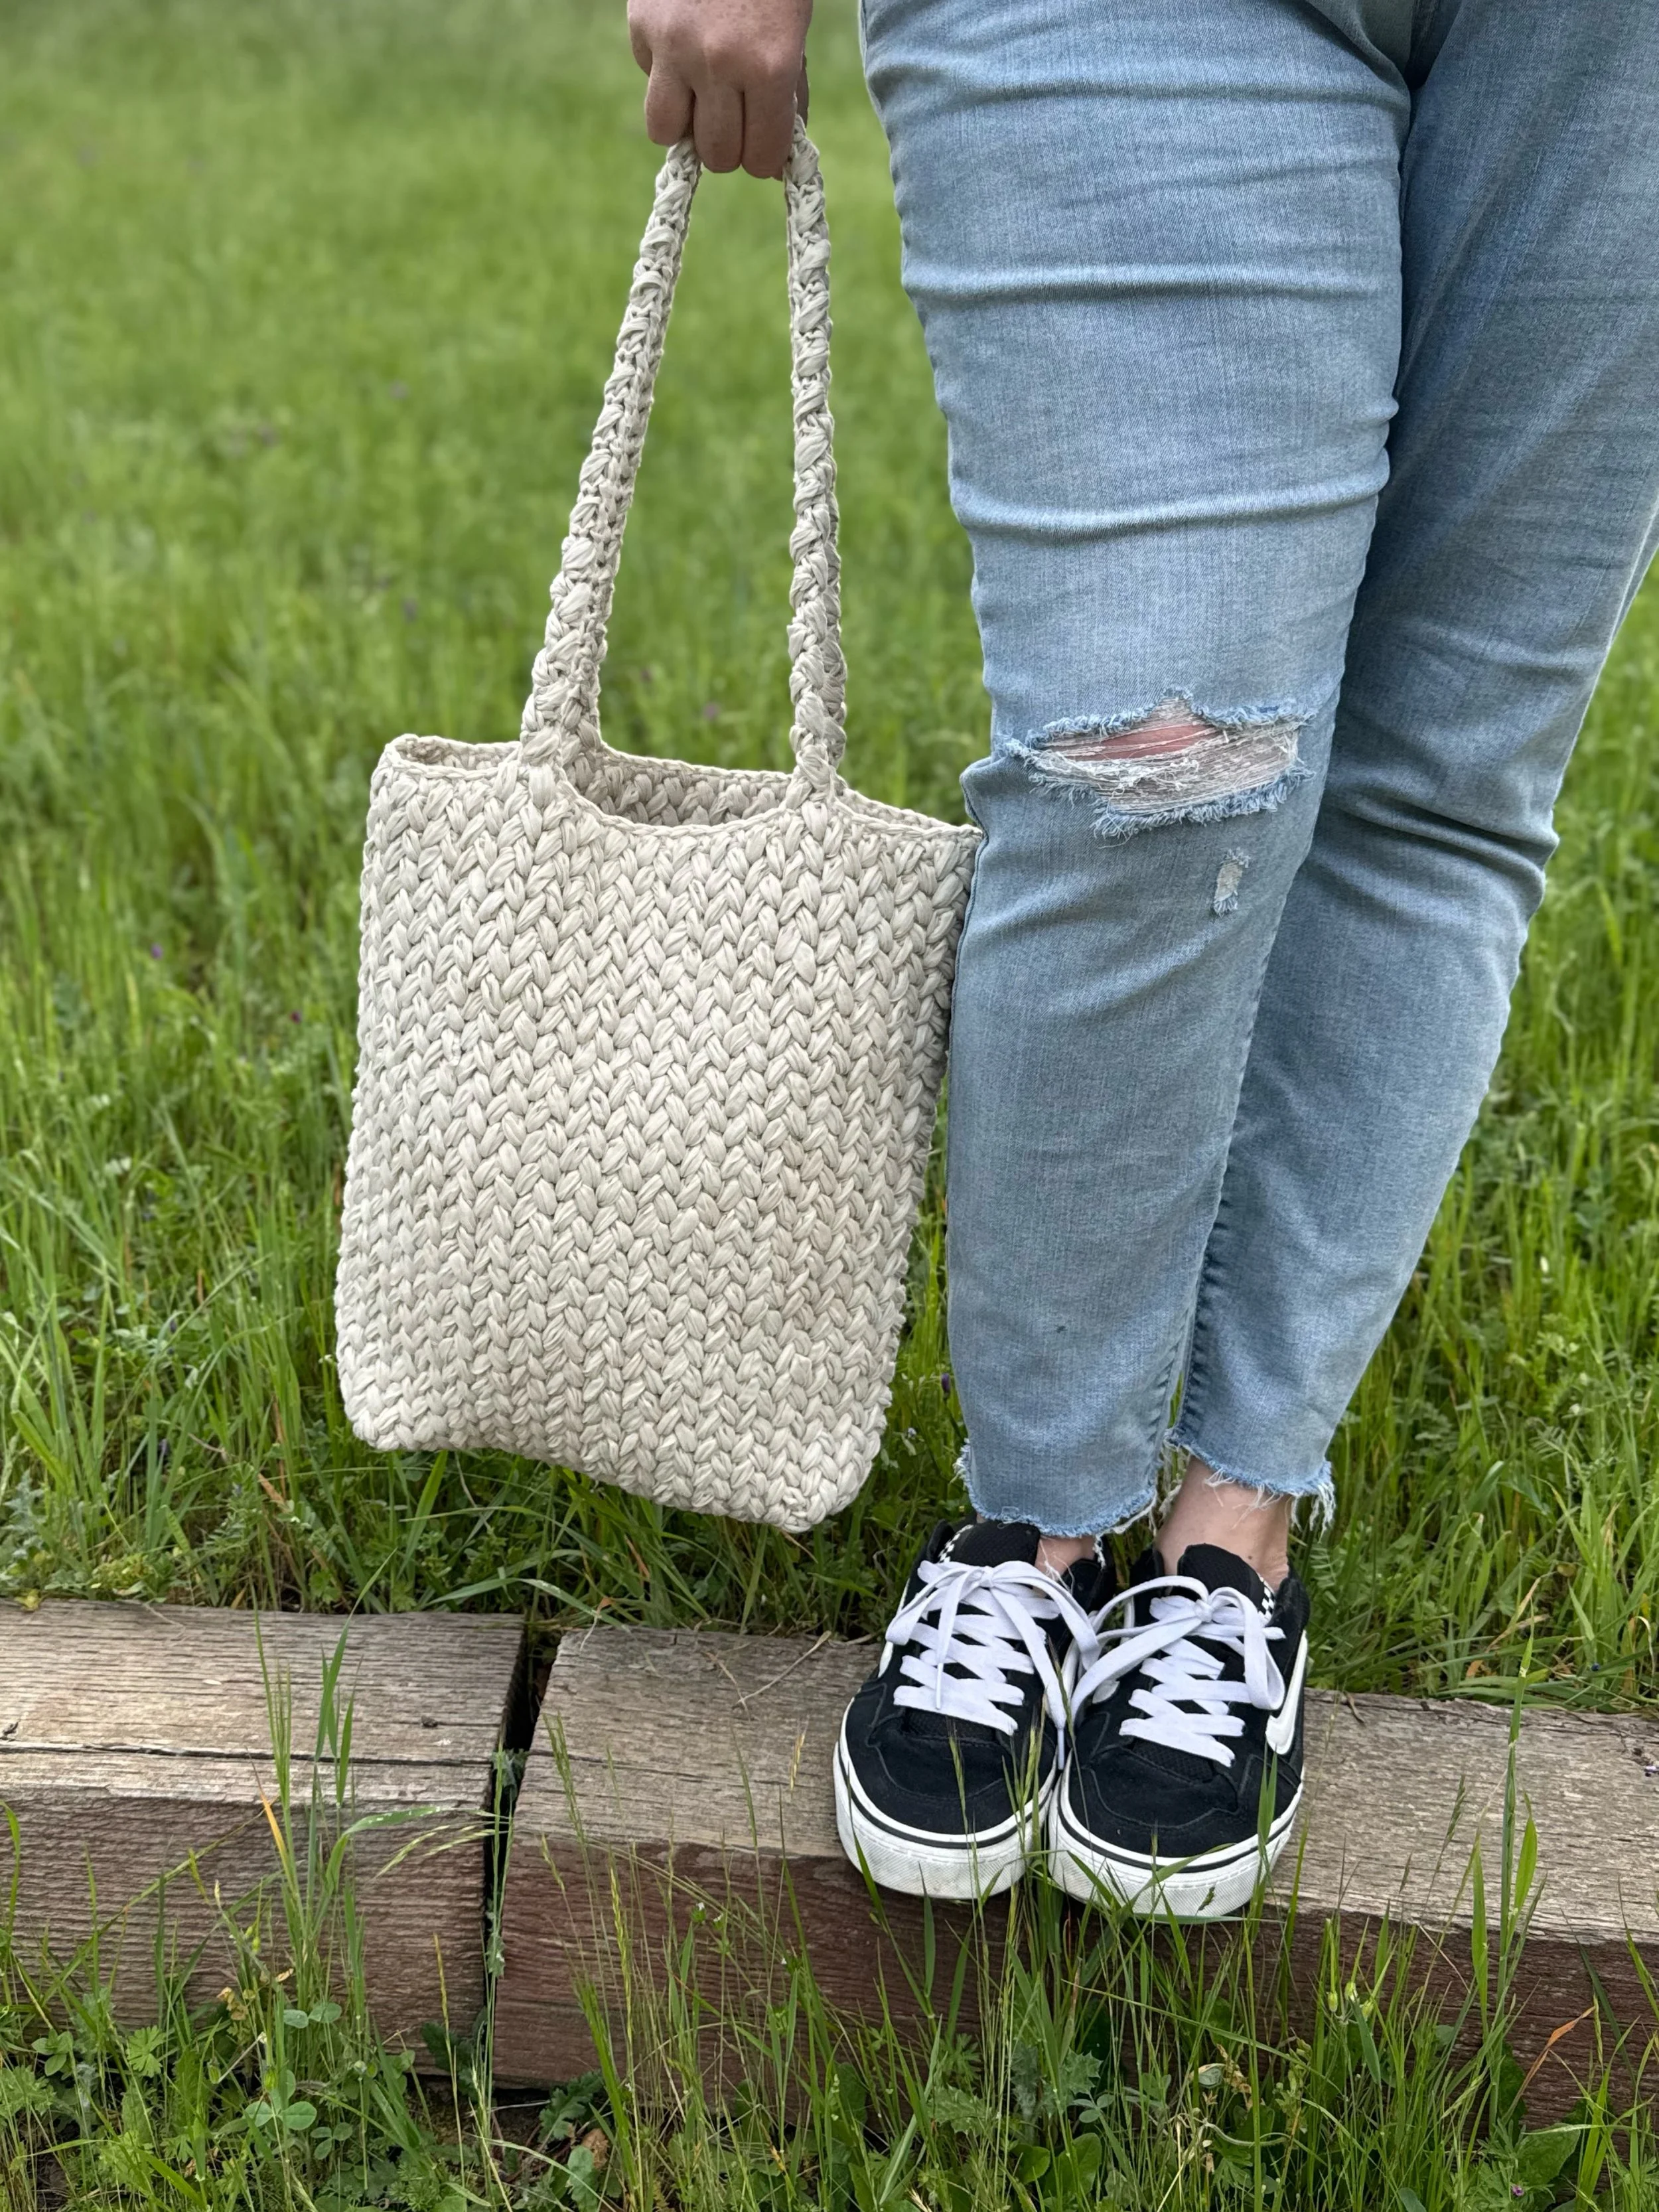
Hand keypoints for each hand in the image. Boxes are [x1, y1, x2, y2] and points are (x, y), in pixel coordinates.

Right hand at [627, 0, 811, 178]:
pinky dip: (664, 77)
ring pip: (666, 132)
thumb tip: (773, 165)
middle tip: (733, 119)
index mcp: (770, 67)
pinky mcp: (643, 28)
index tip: (762, 145)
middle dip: (728, 146)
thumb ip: (788, 96)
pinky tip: (683, 45)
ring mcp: (675, 46)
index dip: (764, 158)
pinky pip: (649, 83)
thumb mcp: (794, 34)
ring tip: (700, 99)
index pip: (762, 158)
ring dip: (685, 125)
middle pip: (717, 156)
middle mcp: (720, 62)